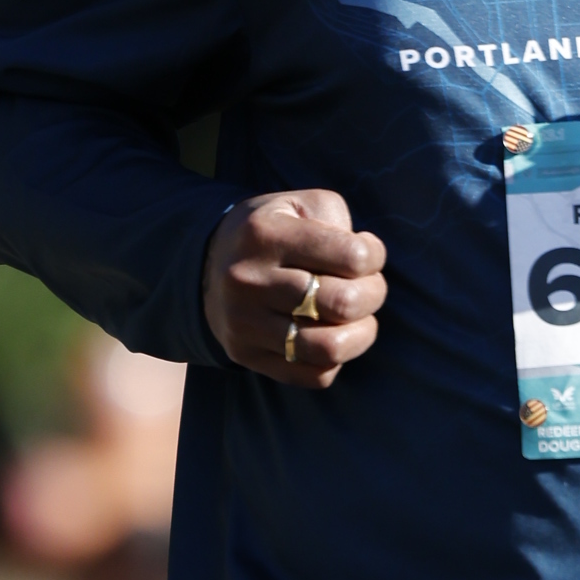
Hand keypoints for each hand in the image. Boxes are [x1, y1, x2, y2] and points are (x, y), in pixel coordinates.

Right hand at [201, 187, 387, 389]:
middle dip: (373, 296)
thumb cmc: (272, 233)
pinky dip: (335, 360)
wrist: (205, 268)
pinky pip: (313, 375)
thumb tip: (365, 263)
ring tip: (358, 319)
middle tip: (368, 288)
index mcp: (265, 235)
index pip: (351, 257)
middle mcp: (250, 280)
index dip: (375, 257)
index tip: (367, 255)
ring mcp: (245, 323)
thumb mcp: (297, 204)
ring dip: (361, 335)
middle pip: (343, 304)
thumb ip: (336, 221)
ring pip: (329, 348)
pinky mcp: (246, 355)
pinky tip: (331, 336)